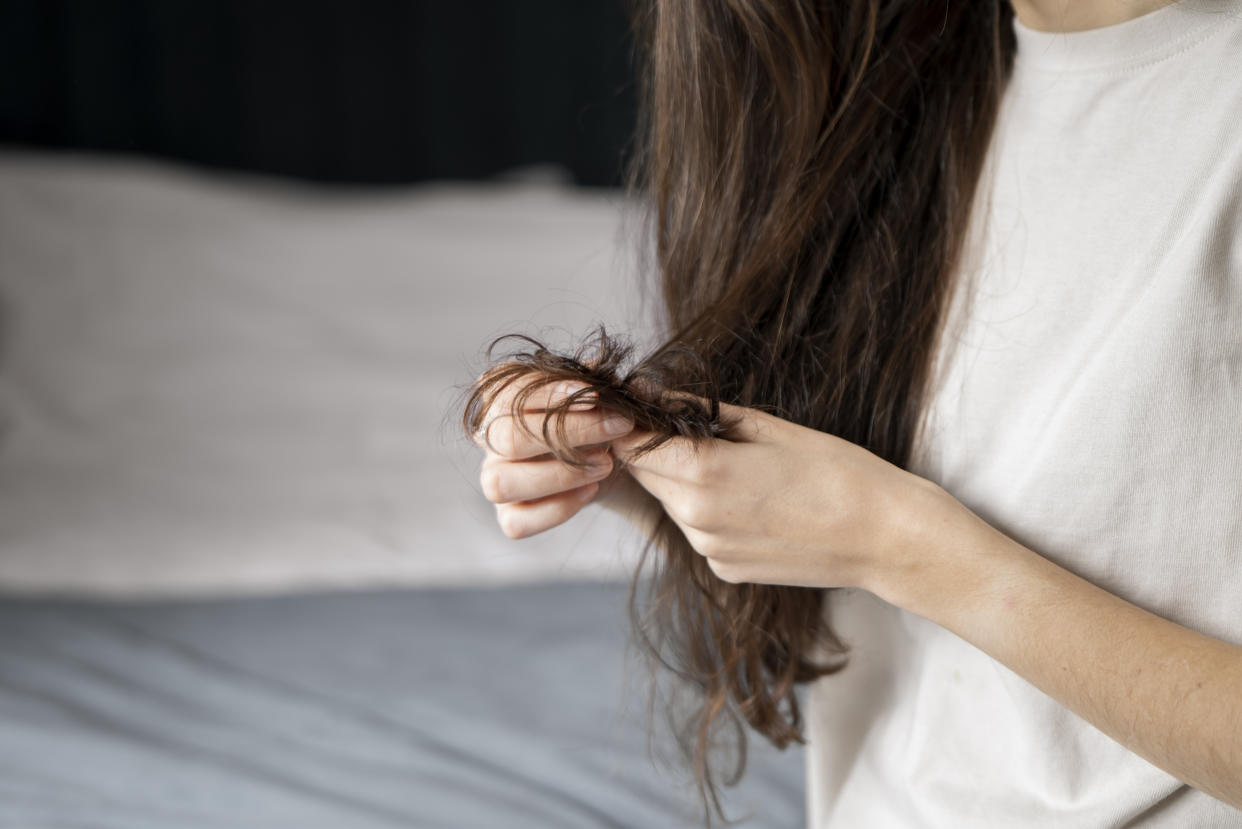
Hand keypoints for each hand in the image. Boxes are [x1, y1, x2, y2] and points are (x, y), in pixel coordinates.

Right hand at [472, 376, 636, 538]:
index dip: (549, 394)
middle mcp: (490, 440)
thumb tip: (621, 384)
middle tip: (617, 426)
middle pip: (507, 438)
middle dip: (568, 432)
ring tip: (606, 464)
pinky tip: (591, 491)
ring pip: (501, 484)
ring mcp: (495, 479)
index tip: (595, 396)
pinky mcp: (509, 515)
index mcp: (503, 401)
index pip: (507, 393)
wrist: (613, 462)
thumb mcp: (602, 397)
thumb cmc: (598, 420)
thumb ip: (607, 385)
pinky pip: (516, 522)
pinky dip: (557, 509)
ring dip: (560, 474)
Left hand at [609, 398, 949, 592]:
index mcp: (703, 473)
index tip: (648, 410)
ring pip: (671, 504)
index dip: (635, 425)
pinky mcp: (724, 570)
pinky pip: (698, 532)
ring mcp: (709, 549)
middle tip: (696, 431)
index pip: (633, 445)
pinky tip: (753, 502)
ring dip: (684, 483)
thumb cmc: (835, 469)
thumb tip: (652, 396)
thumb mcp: (767, 426)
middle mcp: (696, 518)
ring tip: (738, 468)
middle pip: (647, 476)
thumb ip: (701, 412)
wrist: (884, 536)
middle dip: (658, 452)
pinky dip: (709, 513)